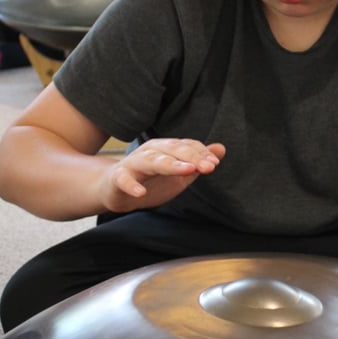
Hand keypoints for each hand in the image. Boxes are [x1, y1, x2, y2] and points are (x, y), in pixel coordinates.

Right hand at [101, 138, 225, 212]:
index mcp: (165, 148)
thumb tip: (221, 148)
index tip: (215, 163)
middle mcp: (150, 151)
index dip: (201, 153)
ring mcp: (133, 164)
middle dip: (191, 157)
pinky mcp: (118, 178)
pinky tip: (140, 192)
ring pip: (151, 160)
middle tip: (208, 167)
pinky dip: (131, 185)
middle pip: (172, 150)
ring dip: (169, 164)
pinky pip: (124, 180)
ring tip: (186, 171)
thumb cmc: (150, 180)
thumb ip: (198, 161)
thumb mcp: (178, 171)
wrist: (115, 190)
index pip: (186, 146)